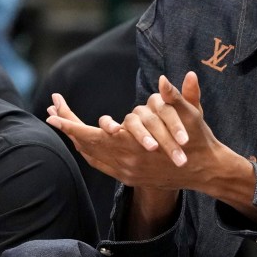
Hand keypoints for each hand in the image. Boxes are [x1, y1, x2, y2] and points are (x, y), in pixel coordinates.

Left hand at [48, 72, 231, 191]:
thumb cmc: (198, 139)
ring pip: (93, 156)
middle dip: (69, 128)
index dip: (71, 124)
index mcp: (136, 146)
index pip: (93, 135)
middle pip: (87, 145)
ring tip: (66, 125)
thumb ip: (176, 96)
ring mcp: (128, 172)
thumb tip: (164, 79)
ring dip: (78, 140)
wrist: (204, 169)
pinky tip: (85, 145)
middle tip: (51, 115)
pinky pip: (102, 165)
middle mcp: (127, 162)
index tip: (53, 112)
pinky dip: (90, 153)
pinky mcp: (131, 177)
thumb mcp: (191, 115)